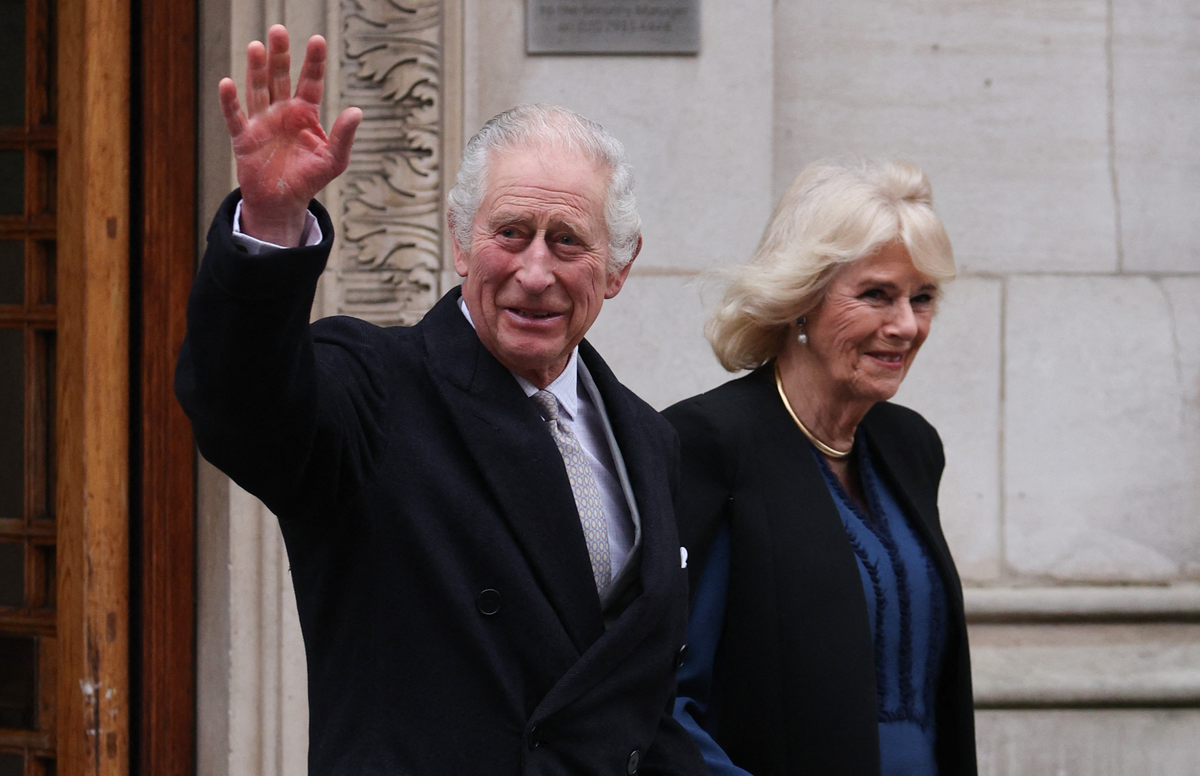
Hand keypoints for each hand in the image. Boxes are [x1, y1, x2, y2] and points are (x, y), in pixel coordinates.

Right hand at [219, 25, 361, 245]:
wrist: (283, 203)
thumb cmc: (309, 179)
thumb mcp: (334, 160)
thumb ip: (344, 136)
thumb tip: (356, 111)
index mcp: (305, 113)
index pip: (311, 81)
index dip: (314, 62)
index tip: (317, 40)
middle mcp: (282, 111)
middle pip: (280, 77)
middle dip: (280, 55)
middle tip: (279, 29)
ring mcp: (262, 122)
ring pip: (258, 89)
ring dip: (256, 69)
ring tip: (257, 47)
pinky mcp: (244, 137)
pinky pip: (235, 116)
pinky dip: (230, 101)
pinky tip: (227, 83)